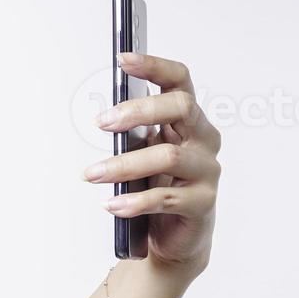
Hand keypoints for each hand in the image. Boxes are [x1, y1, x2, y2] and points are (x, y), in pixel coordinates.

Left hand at [87, 51, 221, 274]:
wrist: (174, 237)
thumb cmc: (157, 188)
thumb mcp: (142, 155)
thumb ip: (131, 135)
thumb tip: (104, 118)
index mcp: (188, 121)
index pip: (179, 82)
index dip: (155, 66)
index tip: (123, 59)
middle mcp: (203, 140)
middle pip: (180, 108)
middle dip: (138, 111)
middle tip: (101, 122)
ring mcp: (206, 171)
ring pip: (168, 156)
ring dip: (124, 165)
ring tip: (92, 175)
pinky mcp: (202, 203)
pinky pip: (166, 199)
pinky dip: (134, 201)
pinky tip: (112, 204)